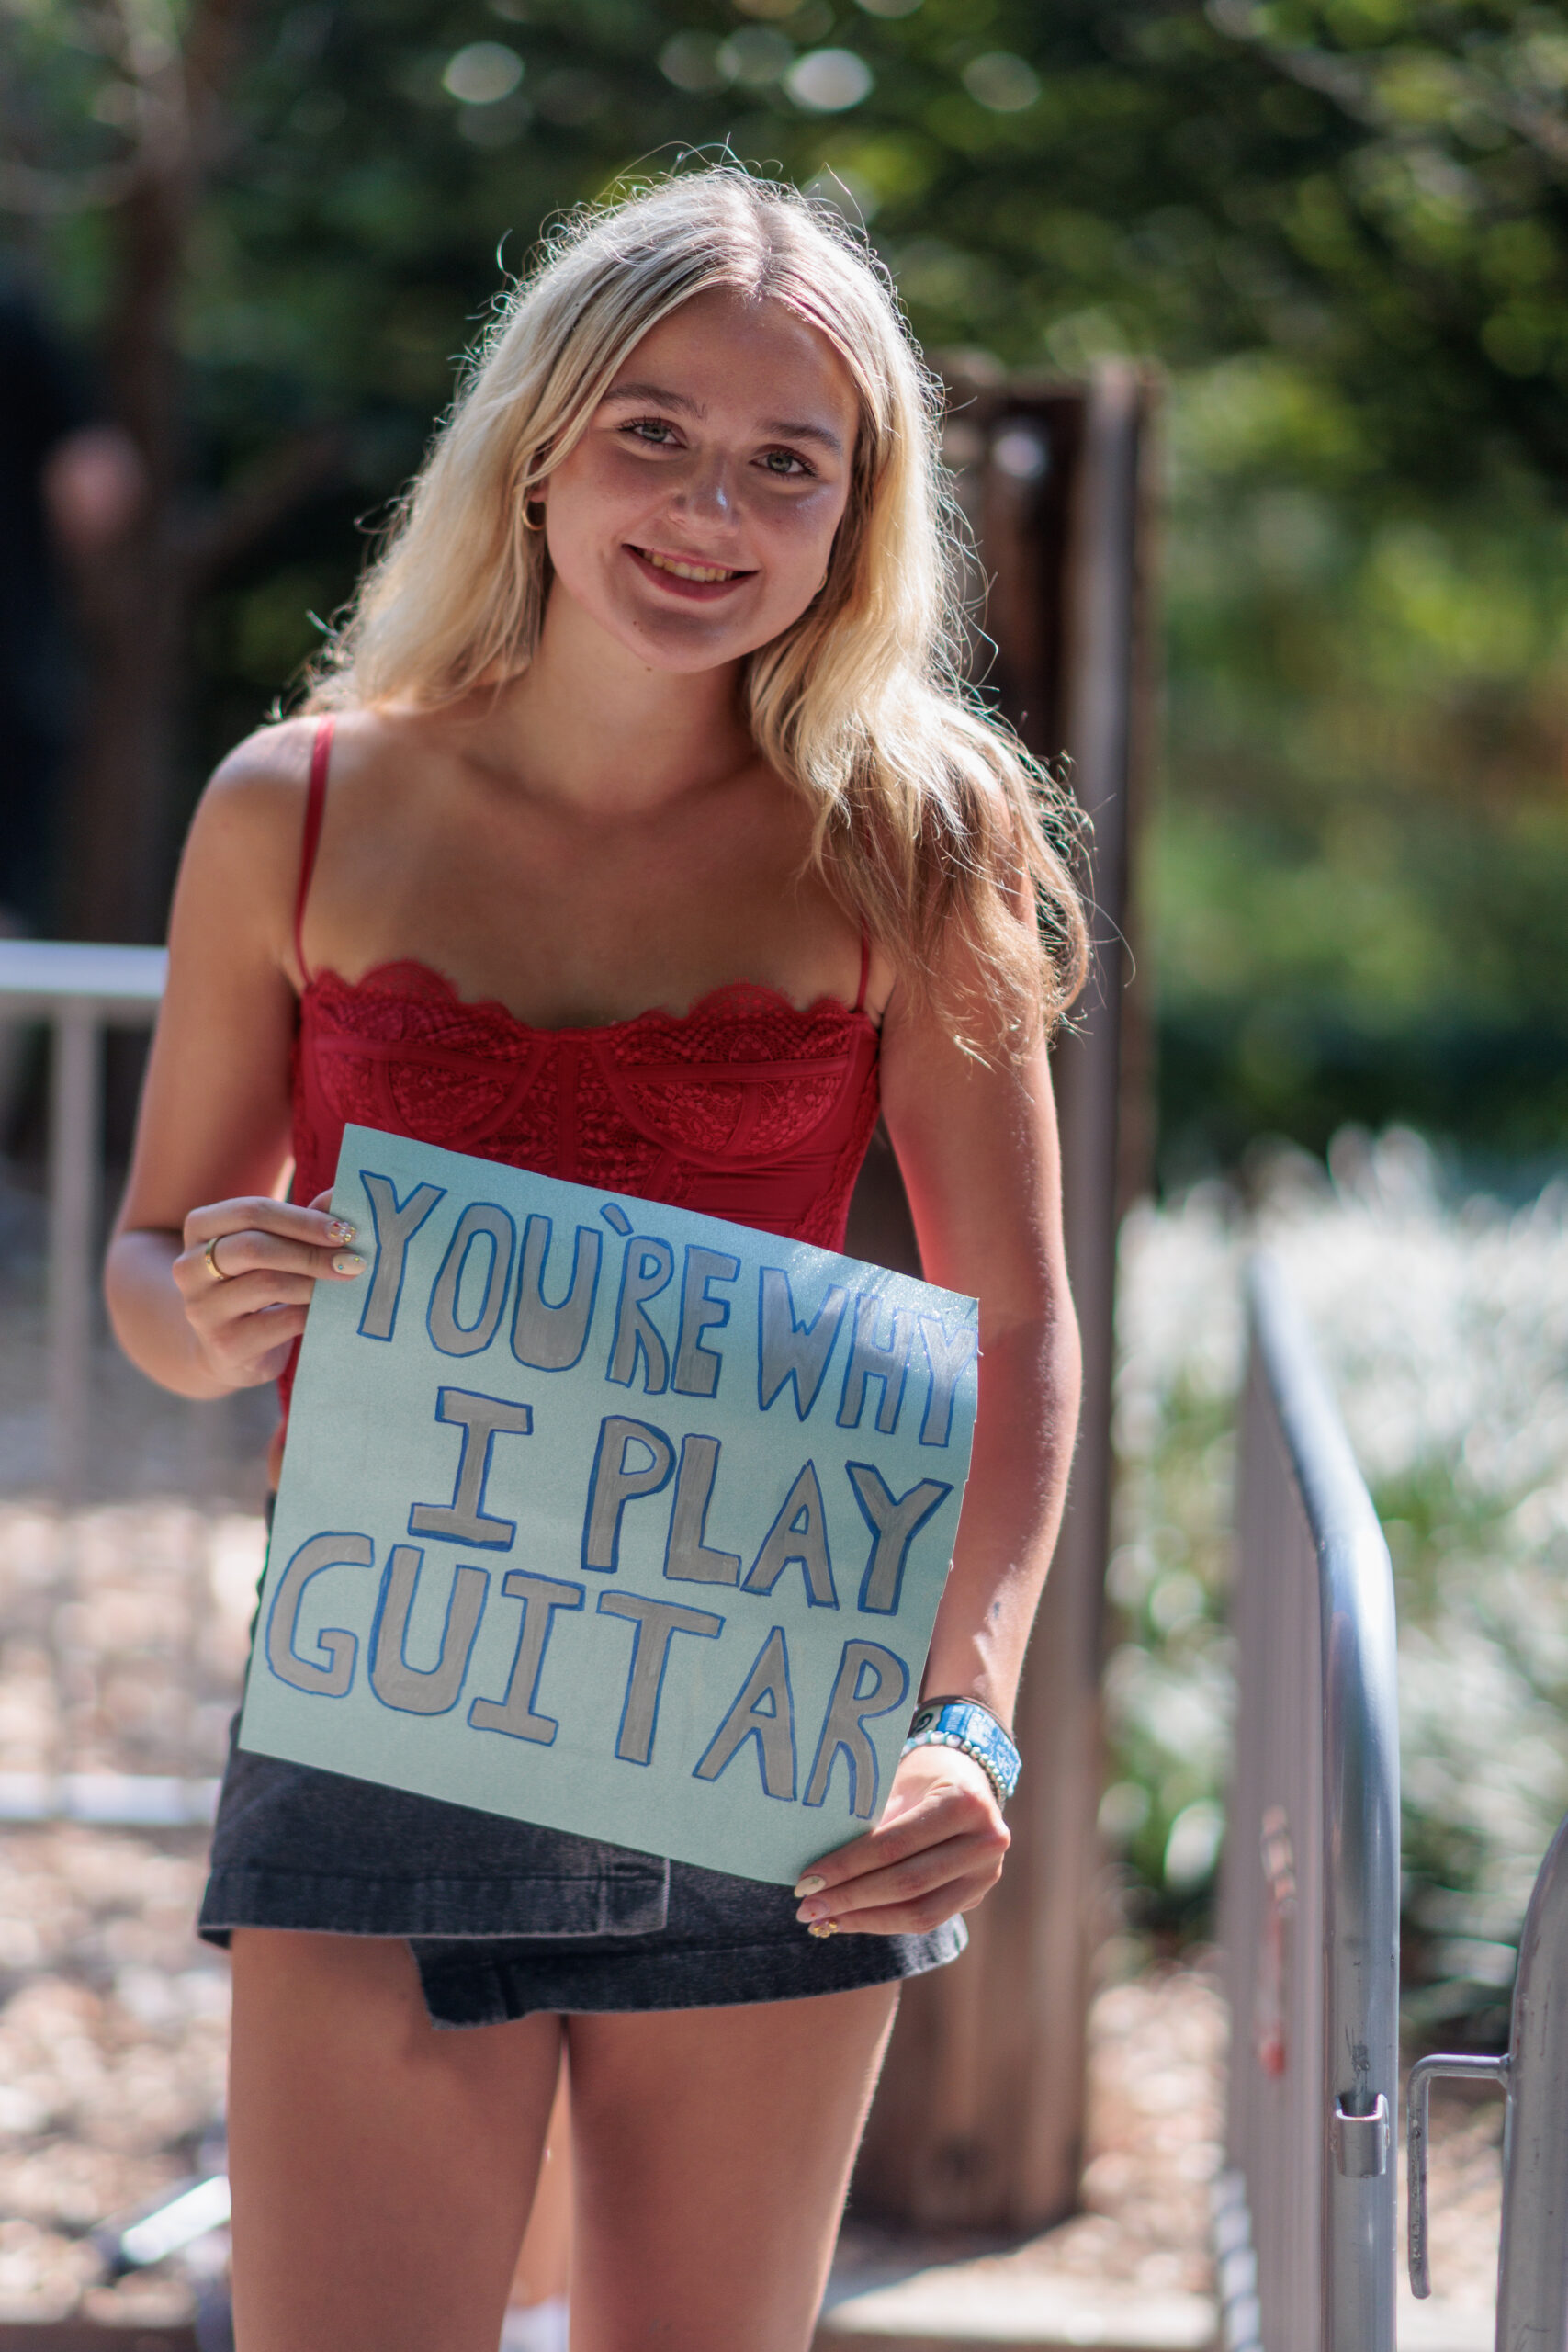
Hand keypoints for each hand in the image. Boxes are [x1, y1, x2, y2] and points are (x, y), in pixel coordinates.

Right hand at [173, 1190, 363, 1388]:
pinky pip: (280, 1321)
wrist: (227, 1350)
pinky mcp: (225, 1344)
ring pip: (268, 1283)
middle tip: (353, 1259)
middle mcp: (189, 1267)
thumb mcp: (271, 1248)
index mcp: (201, 1228)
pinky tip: (329, 1309)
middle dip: (311, 1251)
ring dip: (315, 1281)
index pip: (250, 1211)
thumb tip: (340, 1195)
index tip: (343, 1229)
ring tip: (345, 1282)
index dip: (302, 1219)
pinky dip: (311, 1312)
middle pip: (254, 1247)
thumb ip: (300, 1223)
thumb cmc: (255, 1286)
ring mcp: (202, 1309)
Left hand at [792, 1744, 1009, 1936]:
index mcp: (965, 1803)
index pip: (895, 1844)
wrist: (968, 1776)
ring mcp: (986, 1875)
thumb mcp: (896, 1781)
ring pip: (919, 1913)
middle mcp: (986, 1842)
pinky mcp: (976, 1896)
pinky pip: (927, 1920)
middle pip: (908, 1883)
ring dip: (865, 1919)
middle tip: (807, 1908)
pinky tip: (852, 1919)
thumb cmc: (923, 1774)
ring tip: (824, 1919)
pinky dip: (885, 1921)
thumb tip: (819, 1869)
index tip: (808, 1879)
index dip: (848, 1865)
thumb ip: (869, 1822)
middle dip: (851, 1898)